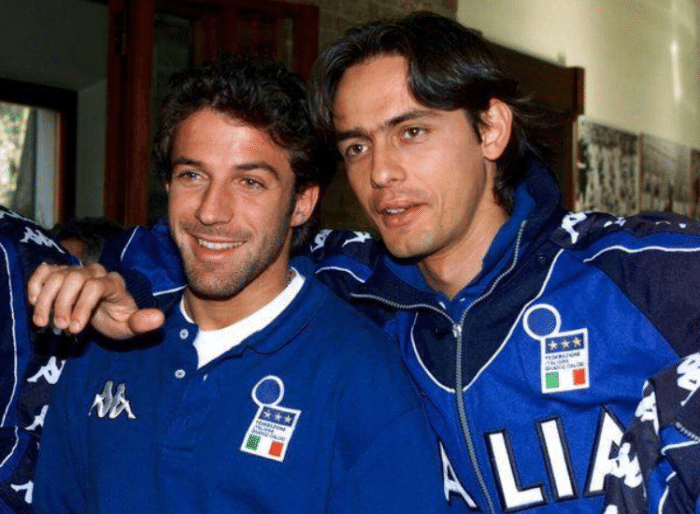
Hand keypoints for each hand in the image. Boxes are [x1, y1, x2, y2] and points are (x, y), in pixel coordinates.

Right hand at [28, 262, 164, 339]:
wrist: (106, 312)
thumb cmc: (117, 319)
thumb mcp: (130, 326)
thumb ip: (142, 323)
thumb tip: (159, 318)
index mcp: (114, 283)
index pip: (94, 287)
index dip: (82, 307)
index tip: (75, 328)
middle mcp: (95, 272)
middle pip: (73, 279)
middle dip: (62, 304)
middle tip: (59, 327)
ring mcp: (76, 270)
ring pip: (56, 276)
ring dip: (46, 299)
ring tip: (42, 322)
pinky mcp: (60, 273)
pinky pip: (44, 271)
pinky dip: (36, 284)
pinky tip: (35, 302)